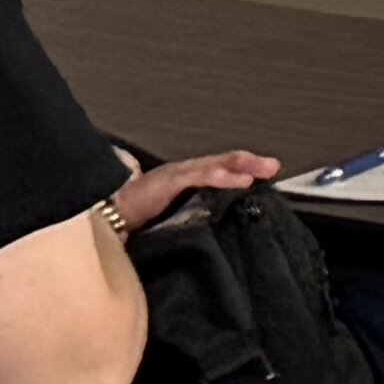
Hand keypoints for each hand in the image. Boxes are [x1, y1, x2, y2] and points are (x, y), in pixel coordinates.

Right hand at [107, 150, 282, 233]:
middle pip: (225, 162)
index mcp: (191, 178)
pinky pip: (196, 176)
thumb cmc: (141, 215)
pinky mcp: (166, 181)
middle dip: (251, 164)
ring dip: (239, 167)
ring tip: (260, 171)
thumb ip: (200, 210)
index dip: (248, 169)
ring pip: (214, 165)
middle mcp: (187, 171)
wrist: (109, 214)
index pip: (225, 168)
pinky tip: (234, 179)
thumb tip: (227, 221)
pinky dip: (217, 176)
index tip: (272, 173)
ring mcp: (177, 174)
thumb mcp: (178, 212)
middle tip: (273, 167)